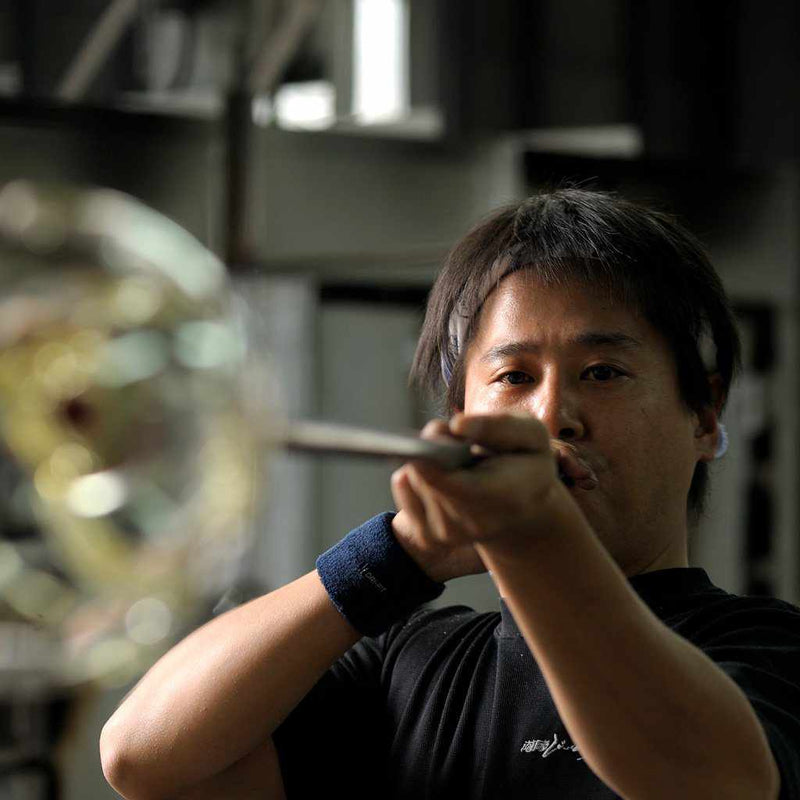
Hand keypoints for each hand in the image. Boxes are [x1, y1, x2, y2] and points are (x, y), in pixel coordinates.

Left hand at [390, 413, 596, 578]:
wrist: (523, 507)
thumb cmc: (525, 463)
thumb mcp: (530, 435)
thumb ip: (499, 426)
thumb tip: (456, 425)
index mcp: (505, 499)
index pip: (456, 486)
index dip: (435, 460)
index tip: (433, 432)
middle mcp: (474, 524)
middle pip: (427, 477)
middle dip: (431, 447)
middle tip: (451, 435)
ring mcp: (449, 535)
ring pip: (412, 479)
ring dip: (423, 459)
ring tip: (450, 457)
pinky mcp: (428, 537)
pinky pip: (402, 488)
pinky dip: (411, 473)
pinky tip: (434, 471)